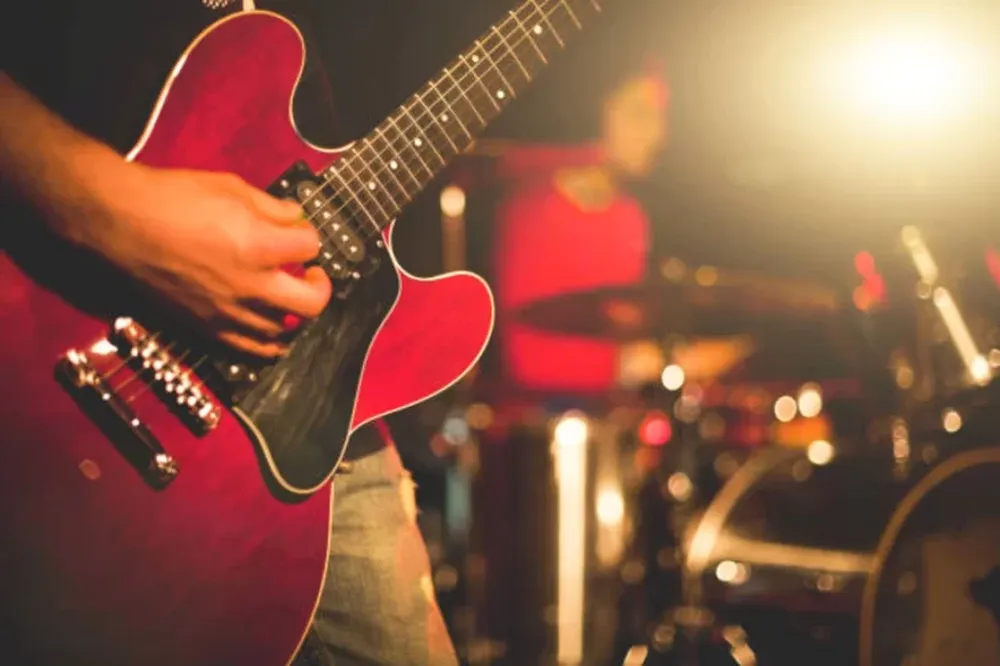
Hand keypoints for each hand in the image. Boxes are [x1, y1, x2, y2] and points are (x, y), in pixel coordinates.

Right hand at [69, 162, 331, 356]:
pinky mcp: (208, 329)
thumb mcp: (230, 187)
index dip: (308, 237)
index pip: (311, 248)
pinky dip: (269, 342)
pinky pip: (252, 350)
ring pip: (285, 330)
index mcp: (259, 246)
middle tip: (310, 273)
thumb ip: (270, 207)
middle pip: (312, 302)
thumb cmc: (173, 197)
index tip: (297, 232)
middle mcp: (250, 286)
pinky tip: (272, 328)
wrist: (119, 223)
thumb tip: (295, 218)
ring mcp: (229, 313)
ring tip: (286, 296)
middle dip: (319, 285)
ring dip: (293, 312)